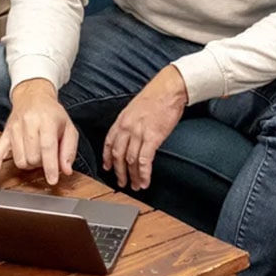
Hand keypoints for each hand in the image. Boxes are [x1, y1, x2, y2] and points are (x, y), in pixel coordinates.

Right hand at [0, 79, 77, 184]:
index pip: (47, 147)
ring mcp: (14, 129)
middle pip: (32, 157)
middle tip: (46, 156)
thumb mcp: (69, 128)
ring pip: (19, 160)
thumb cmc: (52, 113)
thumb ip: (69, 150)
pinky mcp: (5, 133)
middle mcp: (28, 123)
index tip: (52, 180)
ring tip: (34, 155)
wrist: (32, 96)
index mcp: (46, 121)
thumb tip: (66, 170)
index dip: (50, 167)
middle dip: (41, 163)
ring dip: (29, 164)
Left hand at [103, 65, 187, 189]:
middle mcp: (127, 127)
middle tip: (121, 183)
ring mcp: (139, 133)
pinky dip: (144, 173)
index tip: (107, 167)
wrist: (168, 88)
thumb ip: (129, 122)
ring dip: (132, 176)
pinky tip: (145, 181)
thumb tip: (129, 134)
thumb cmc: (155, 96)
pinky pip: (145, 160)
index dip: (107, 158)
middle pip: (118, 155)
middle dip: (119, 172)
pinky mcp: (153, 137)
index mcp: (121, 120)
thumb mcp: (134, 108)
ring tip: (135, 186)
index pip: (108, 142)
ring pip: (131, 160)